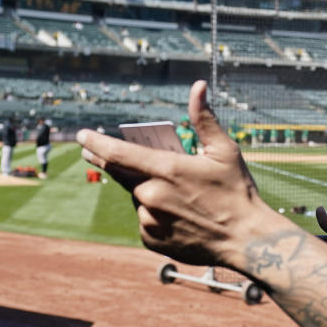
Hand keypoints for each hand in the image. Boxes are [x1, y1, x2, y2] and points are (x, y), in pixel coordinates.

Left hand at [78, 80, 274, 266]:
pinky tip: (177, 213)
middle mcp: (152, 196)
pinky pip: (144, 220)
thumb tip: (198, 86)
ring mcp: (149, 220)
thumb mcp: (224, 150)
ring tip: (175, 194)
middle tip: (95, 153)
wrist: (245, 239)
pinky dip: (153, 213)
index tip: (82, 136)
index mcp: (167, 170)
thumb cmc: (237, 191)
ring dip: (145, 190)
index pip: (118, 154)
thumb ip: (204, 119)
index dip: (96, 143)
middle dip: (112, 162)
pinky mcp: (151, 239)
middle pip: (122, 175)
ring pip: (137, 198)